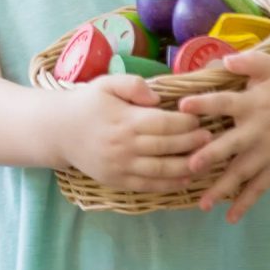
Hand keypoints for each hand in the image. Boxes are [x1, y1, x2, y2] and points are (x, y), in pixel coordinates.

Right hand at [54, 74, 213, 192]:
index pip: (163, 123)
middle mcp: (125, 145)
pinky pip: (148, 186)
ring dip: (186, 166)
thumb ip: (133, 84)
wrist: (59, 130)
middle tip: (211, 138)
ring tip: (205, 160)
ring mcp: (121, 165)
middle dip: (192, 143)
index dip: (185, 122)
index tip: (200, 119)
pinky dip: (169, 185)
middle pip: (166, 146)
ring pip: (161, 170)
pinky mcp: (118, 180)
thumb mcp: (106, 83)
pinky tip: (185, 179)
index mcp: (124, 119)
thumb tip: (157, 97)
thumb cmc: (87, 103)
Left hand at [177, 52, 269, 223]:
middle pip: (231, 145)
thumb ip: (248, 61)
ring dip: (222, 188)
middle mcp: (259, 130)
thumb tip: (224, 60)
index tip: (182, 107)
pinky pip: (260, 187)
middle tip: (189, 166)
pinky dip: (246, 202)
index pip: (225, 103)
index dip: (204, 104)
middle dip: (210, 156)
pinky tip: (231, 217)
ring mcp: (269, 152)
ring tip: (202, 204)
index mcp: (254, 104)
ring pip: (243, 173)